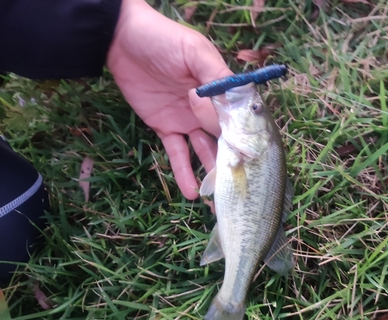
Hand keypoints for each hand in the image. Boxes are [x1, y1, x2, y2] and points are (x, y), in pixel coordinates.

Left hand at [106, 0, 231, 198]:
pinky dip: (184, 173)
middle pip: (225, 139)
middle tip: (240, 189)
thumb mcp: (195, 52)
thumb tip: (220, 115)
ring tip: (218, 199)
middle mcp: (208, 108)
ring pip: (204, 151)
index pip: (240, 118)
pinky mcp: (165, 128)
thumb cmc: (163, 39)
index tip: (253, 161)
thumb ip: (213, 79)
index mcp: (221, 90)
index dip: (246, 138)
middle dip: (233, 162)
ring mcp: (187, 120)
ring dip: (212, 174)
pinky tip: (192, 193)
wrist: (122, 40)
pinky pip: (177, 154)